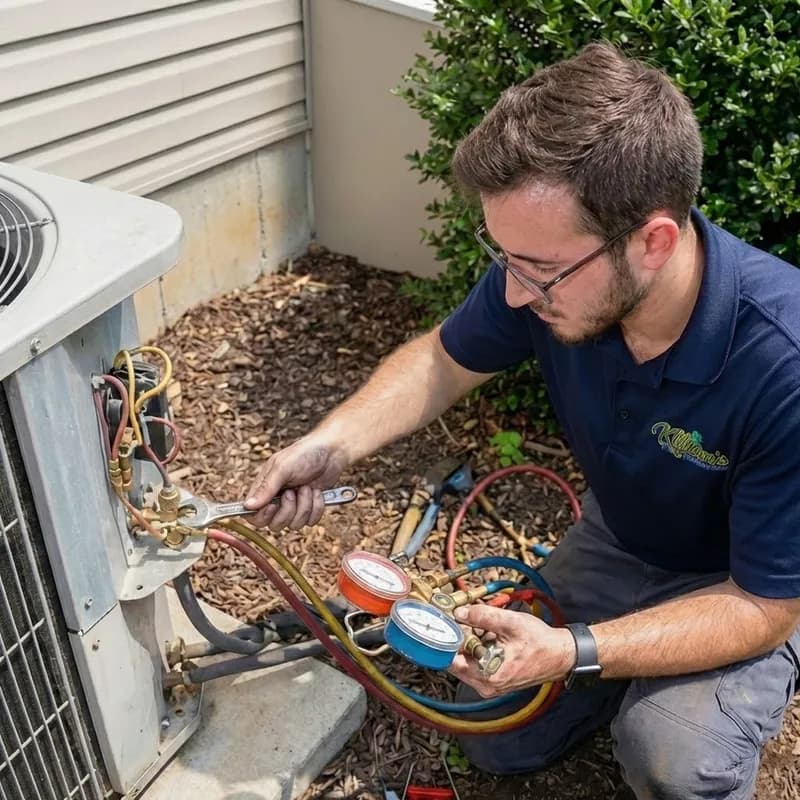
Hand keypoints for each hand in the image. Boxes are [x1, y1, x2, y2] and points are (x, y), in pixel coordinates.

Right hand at [244, 434, 347, 529]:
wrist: (332, 451)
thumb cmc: (304, 454)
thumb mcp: (282, 467)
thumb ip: (266, 488)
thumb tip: (247, 506)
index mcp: (265, 488)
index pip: (252, 514)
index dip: (262, 516)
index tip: (273, 506)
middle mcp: (277, 499)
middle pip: (274, 524)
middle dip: (287, 510)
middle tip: (293, 492)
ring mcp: (294, 505)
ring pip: (294, 524)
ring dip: (305, 506)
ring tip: (307, 487)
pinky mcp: (310, 508)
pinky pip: (310, 522)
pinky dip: (317, 507)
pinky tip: (317, 492)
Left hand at [448, 604, 574, 697]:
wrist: (559, 655)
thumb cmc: (540, 643)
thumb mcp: (512, 623)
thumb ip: (483, 616)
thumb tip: (459, 613)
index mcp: (489, 675)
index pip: (451, 661)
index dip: (446, 639)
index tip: (446, 622)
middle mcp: (486, 685)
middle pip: (456, 661)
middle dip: (458, 639)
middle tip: (464, 619)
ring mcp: (489, 685)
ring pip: (465, 662)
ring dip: (468, 643)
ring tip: (481, 627)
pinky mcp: (493, 681)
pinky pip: (475, 664)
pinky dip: (477, 649)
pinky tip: (488, 636)